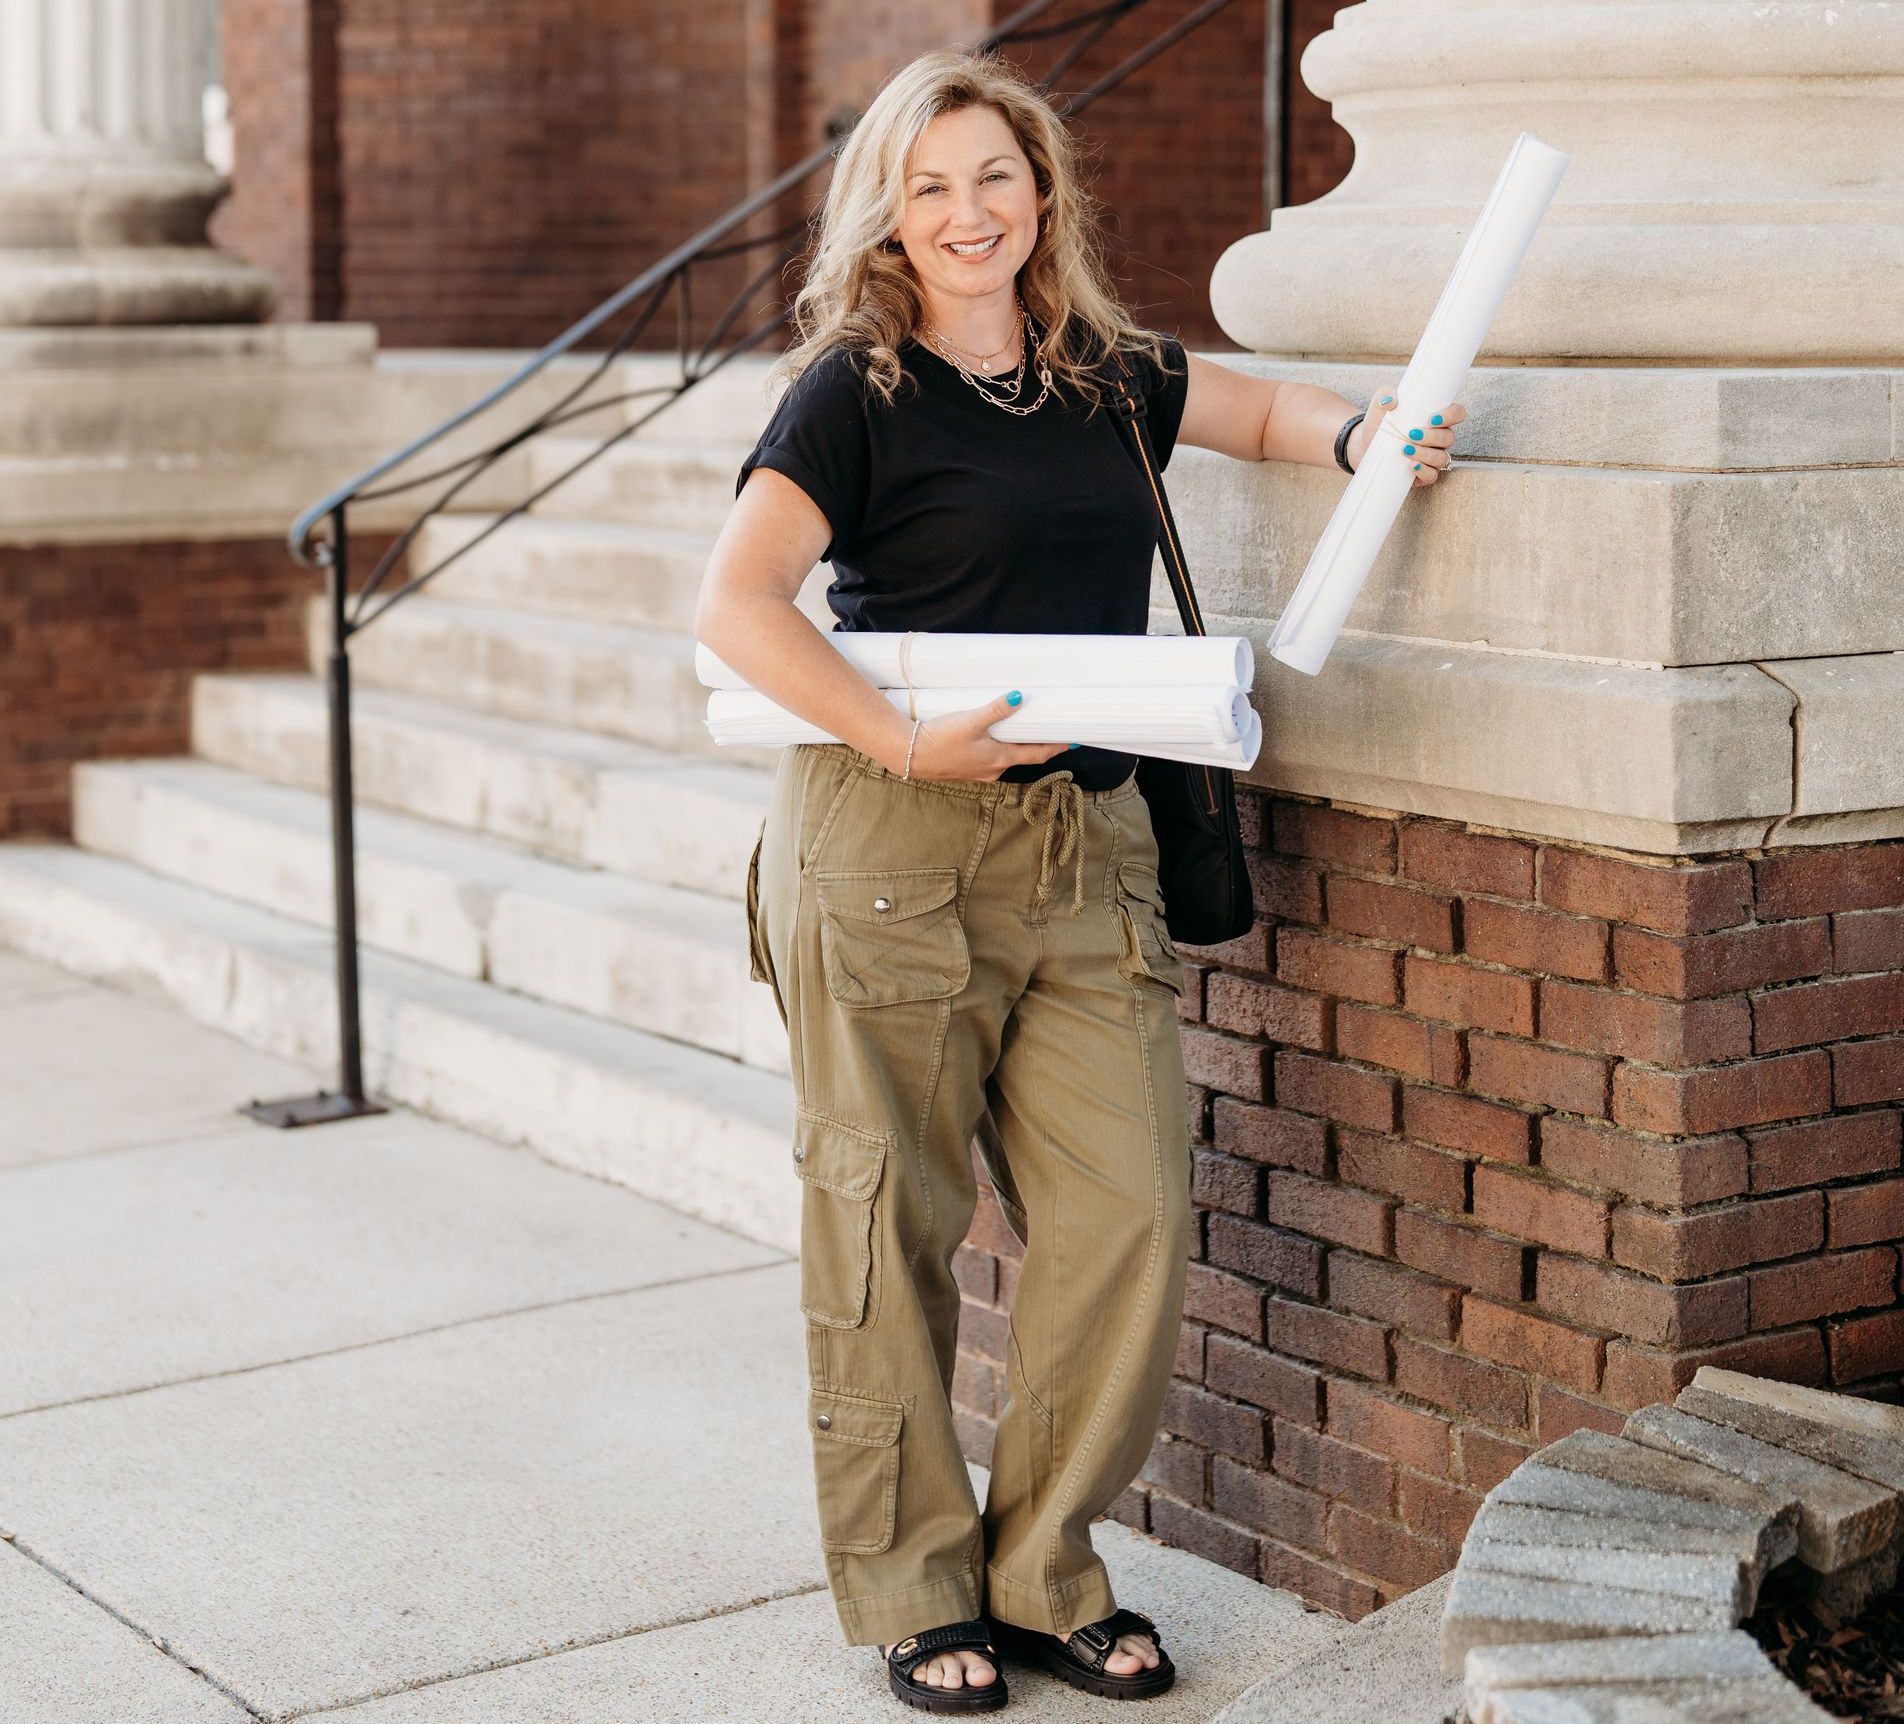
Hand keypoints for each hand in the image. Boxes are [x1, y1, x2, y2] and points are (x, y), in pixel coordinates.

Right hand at [903, 691, 1073, 782]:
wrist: (910, 755)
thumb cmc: (940, 740)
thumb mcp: (971, 721)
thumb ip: (995, 709)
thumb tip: (1018, 697)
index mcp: (1000, 759)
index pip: (1037, 754)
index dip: (1055, 747)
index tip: (1072, 741)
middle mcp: (993, 770)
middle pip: (1022, 756)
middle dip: (1036, 744)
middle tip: (1049, 730)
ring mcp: (979, 772)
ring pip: (1005, 758)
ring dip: (1015, 746)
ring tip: (1022, 730)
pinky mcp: (965, 769)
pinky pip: (989, 759)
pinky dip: (997, 749)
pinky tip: (991, 738)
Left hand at [1347, 391, 1467, 485]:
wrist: (1364, 445)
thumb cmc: (1379, 422)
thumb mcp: (1379, 405)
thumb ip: (1384, 395)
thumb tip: (1390, 400)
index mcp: (1436, 418)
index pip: (1457, 413)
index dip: (1452, 415)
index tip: (1433, 419)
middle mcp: (1439, 438)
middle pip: (1449, 437)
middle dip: (1432, 437)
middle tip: (1412, 434)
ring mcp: (1432, 456)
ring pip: (1441, 458)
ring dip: (1425, 454)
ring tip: (1405, 450)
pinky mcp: (1422, 474)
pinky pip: (1432, 475)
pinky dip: (1423, 471)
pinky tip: (1411, 465)